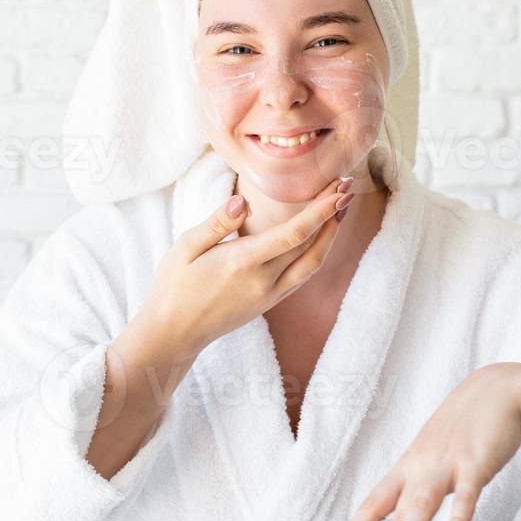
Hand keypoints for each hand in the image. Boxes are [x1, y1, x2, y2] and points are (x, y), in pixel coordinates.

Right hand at [138, 174, 355, 358]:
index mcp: (243, 263)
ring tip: (340, 209)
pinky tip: (320, 237)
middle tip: (347, 187)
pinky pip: (302, 276)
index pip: (294, 234)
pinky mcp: (269, 303)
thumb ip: (217, 222)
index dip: (322, 211)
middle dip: (333, 215)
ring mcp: (269, 295)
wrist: (173, 332)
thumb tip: (243, 201)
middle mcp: (263, 281)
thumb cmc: (175, 285)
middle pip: (312, 246)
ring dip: (331, 236)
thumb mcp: (186, 246)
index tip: (339, 189)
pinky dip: (317, 253)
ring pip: (312, 264)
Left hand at [324, 362, 520, 520]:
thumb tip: (401, 519)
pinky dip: (458, 520)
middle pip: (394, 510)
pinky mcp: (476, 463)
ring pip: (421, 505)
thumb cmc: (463, 427)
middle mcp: (421, 466)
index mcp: (409, 467)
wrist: (497, 389)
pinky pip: (467, 496)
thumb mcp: (433, 456)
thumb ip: (419, 486)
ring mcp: (447, 464)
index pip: (374, 504)